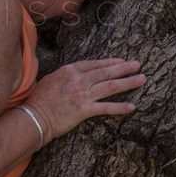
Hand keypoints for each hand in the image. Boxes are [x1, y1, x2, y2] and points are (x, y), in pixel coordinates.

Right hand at [24, 58, 145, 144]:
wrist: (34, 116)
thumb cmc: (39, 99)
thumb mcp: (52, 79)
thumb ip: (66, 76)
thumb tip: (76, 75)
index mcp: (70, 70)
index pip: (95, 64)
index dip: (110, 62)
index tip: (121, 60)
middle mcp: (79, 80)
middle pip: (107, 72)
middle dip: (124, 68)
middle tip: (138, 65)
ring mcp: (83, 95)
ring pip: (111, 86)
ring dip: (128, 82)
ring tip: (141, 79)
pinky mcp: (85, 110)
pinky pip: (106, 108)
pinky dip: (120, 107)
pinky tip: (132, 106)